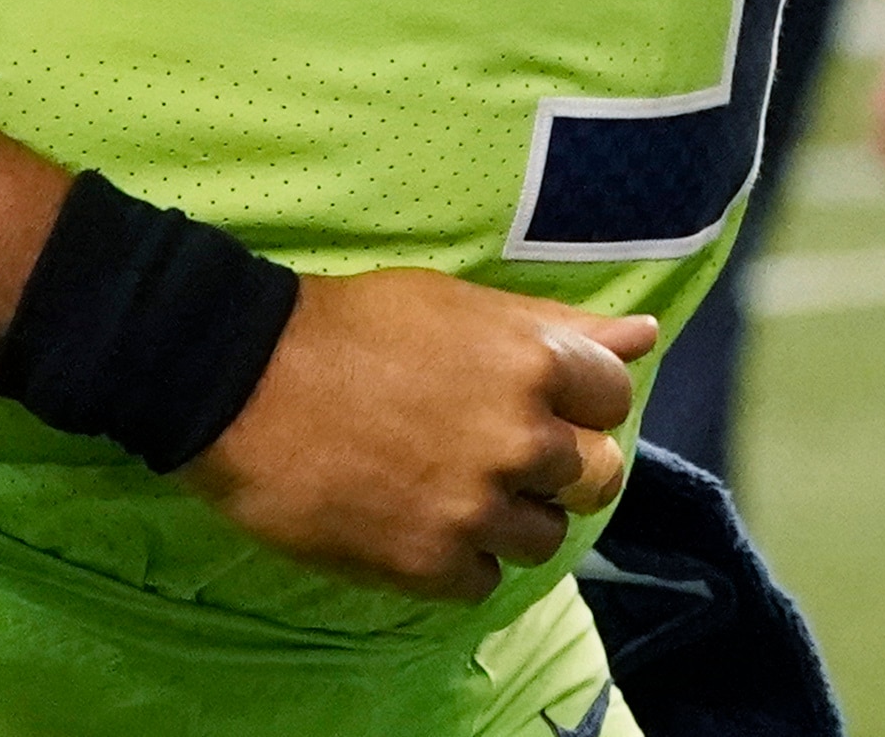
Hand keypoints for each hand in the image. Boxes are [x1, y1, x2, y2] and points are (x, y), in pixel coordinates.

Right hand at [181, 268, 652, 602]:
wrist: (240, 381)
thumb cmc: (349, 326)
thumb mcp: (458, 305)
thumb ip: (559, 327)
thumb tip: (644, 335)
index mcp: (533, 363)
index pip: (612, 399)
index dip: (576, 402)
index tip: (535, 401)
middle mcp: (519, 439)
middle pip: (595, 476)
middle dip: (555, 466)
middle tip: (494, 451)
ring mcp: (476, 507)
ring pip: (545, 537)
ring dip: (509, 517)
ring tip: (449, 488)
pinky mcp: (429, 564)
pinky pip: (484, 580)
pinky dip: (458, 559)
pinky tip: (416, 522)